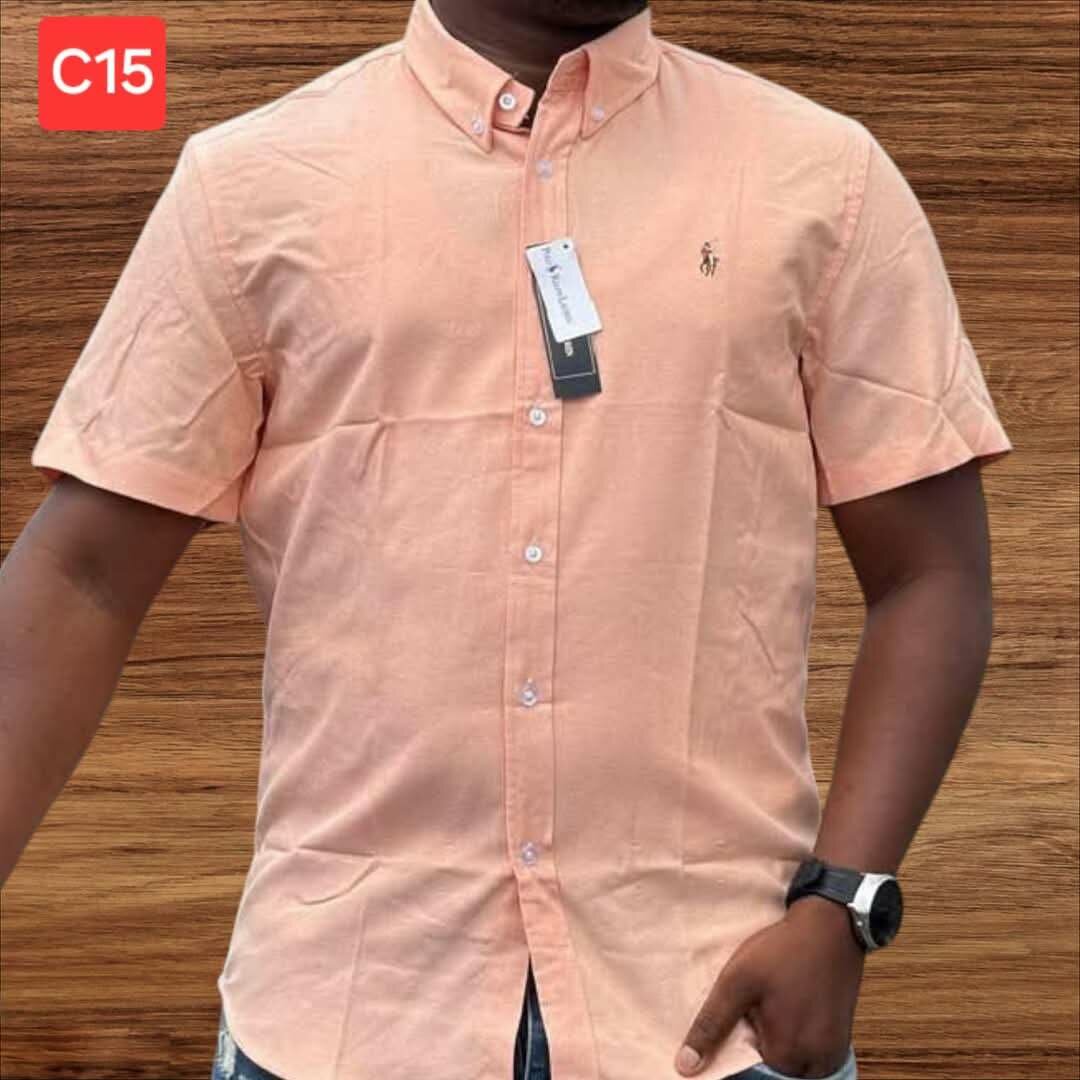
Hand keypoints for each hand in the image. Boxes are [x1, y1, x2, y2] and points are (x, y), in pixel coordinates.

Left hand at [674, 895, 864, 1077]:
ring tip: (779, 1001)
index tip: (745, 1012)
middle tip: (762, 1002)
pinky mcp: (841, 1042)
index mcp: (786, 1055)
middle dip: (762, 1039)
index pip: (748, 1067)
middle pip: (773, 1065)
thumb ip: (712, 1024)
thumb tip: (686, 1066)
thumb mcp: (737, 980)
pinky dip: (800, 1035)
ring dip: (782, 1038)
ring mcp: (831, 1055)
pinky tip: (795, 1005)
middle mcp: (815, 1065)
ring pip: (793, 1060)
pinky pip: (811, 1051)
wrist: (830, 927)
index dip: (739, 1040)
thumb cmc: (783, 951)